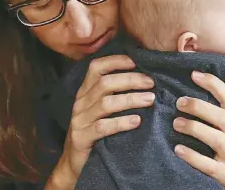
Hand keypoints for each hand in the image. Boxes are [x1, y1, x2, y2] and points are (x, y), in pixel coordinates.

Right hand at [46, 55, 154, 189]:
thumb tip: (142, 79)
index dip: (115, 61)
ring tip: (150, 99)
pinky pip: (103, 127)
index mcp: (85, 91)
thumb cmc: (94, 131)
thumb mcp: (99, 109)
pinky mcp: (81, 137)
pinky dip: (121, 122)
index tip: (136, 62)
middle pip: (104, 83)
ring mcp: (80, 120)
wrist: (74, 162)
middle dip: (130, 80)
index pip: (96, 67)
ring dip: (130, 99)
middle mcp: (81, 102)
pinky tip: (137, 121)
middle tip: (150, 83)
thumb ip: (113, 94)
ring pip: (106, 103)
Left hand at [173, 71, 224, 189]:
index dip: (213, 83)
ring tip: (176, 123)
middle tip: (178, 102)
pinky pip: (208, 165)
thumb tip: (188, 88)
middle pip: (220, 116)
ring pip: (214, 138)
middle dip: (198, 106)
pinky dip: (192, 156)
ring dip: (193, 128)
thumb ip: (216, 111)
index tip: (194, 74)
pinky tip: (178, 149)